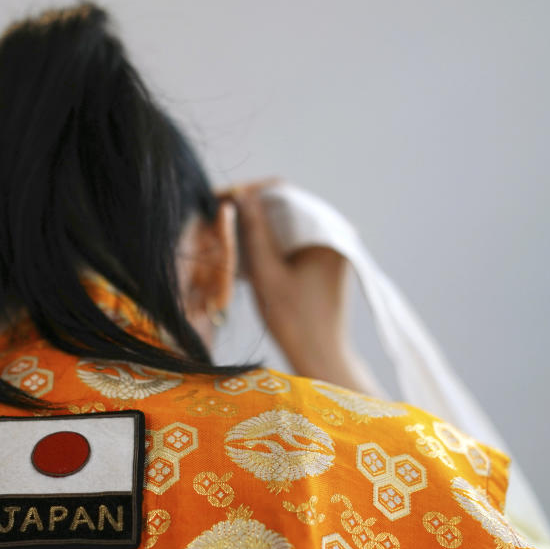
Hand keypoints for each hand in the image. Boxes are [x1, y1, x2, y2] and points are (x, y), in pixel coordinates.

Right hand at [220, 178, 386, 396]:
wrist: (321, 357)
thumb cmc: (294, 321)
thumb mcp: (266, 273)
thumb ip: (254, 231)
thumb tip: (239, 193)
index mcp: (326, 230)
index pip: (282, 192)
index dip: (248, 191)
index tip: (218, 198)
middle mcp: (332, 231)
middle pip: (284, 205)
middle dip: (250, 207)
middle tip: (216, 212)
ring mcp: (328, 246)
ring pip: (285, 222)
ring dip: (257, 224)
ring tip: (225, 229)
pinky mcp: (322, 260)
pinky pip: (290, 238)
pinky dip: (268, 240)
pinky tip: (244, 247)